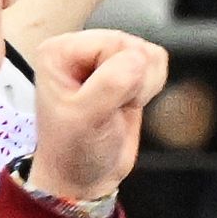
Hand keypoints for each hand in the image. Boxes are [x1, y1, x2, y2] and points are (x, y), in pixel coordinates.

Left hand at [21, 30, 166, 217]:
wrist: (84, 175)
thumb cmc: (74, 149)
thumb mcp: (85, 119)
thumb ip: (110, 85)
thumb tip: (139, 58)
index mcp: (60, 51)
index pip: (114, 42)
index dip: (123, 73)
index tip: (107, 101)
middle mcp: (80, 49)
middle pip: (134, 45)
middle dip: (136, 81)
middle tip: (114, 106)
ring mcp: (103, 59)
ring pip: (149, 54)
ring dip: (145, 85)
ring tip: (120, 105)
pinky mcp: (125, 71)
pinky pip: (157, 64)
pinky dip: (152, 87)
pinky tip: (130, 102)